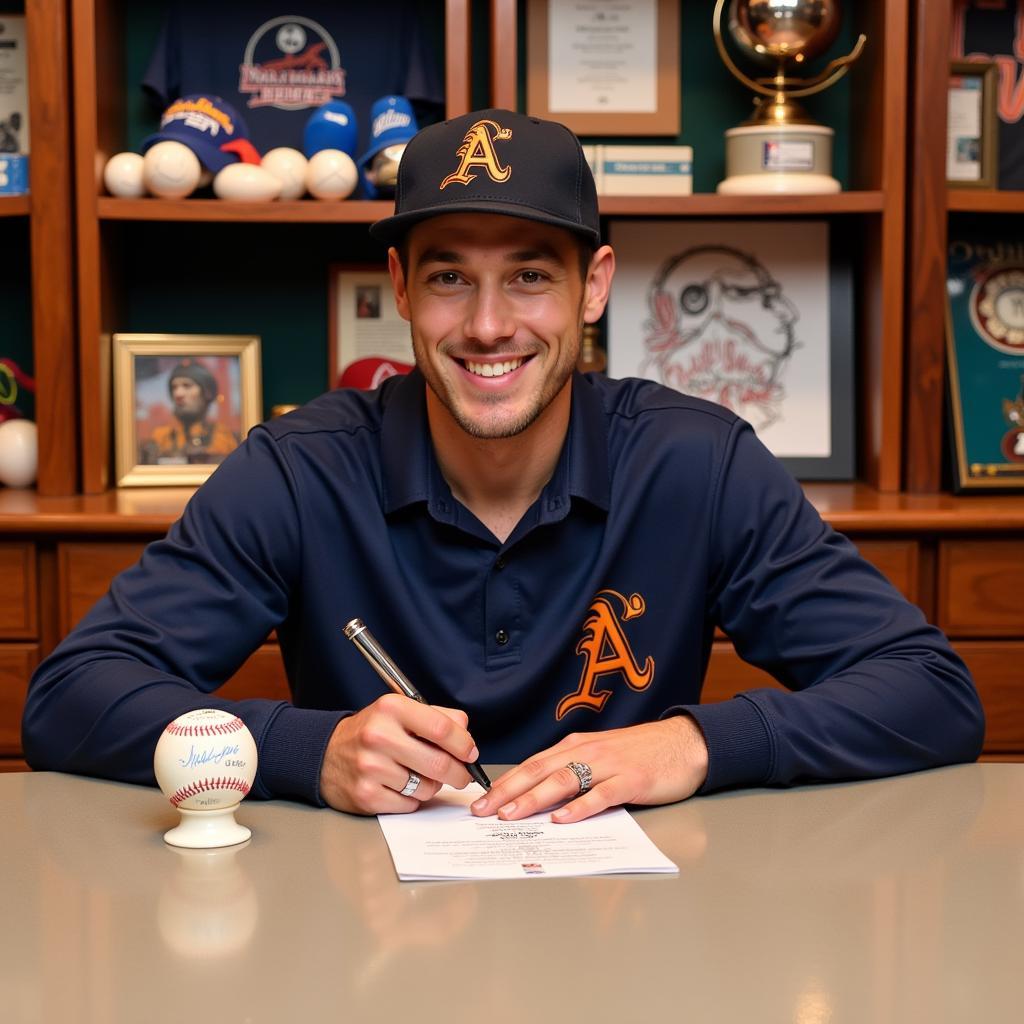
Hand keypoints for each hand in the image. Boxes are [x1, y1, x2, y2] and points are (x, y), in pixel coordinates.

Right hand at [319, 693, 479, 814]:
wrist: (326, 755)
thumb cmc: (371, 732)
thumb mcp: (400, 712)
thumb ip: (437, 717)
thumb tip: (466, 736)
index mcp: (391, 708)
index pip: (441, 728)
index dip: (464, 744)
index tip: (470, 753)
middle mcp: (379, 736)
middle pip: (438, 763)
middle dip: (458, 773)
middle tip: (462, 775)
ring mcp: (370, 767)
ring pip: (426, 787)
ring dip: (431, 786)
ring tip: (418, 775)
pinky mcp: (366, 795)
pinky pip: (409, 804)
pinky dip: (412, 799)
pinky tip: (400, 786)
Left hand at [469, 716, 708, 823]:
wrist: (685, 742)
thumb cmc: (641, 752)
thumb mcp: (600, 755)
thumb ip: (573, 770)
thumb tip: (538, 795)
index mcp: (576, 745)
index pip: (532, 764)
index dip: (504, 782)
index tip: (480, 800)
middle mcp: (587, 751)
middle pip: (540, 771)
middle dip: (507, 792)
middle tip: (482, 811)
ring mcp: (609, 765)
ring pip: (564, 780)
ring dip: (534, 798)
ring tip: (512, 815)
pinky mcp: (632, 780)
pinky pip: (602, 794)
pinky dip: (580, 807)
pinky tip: (563, 819)